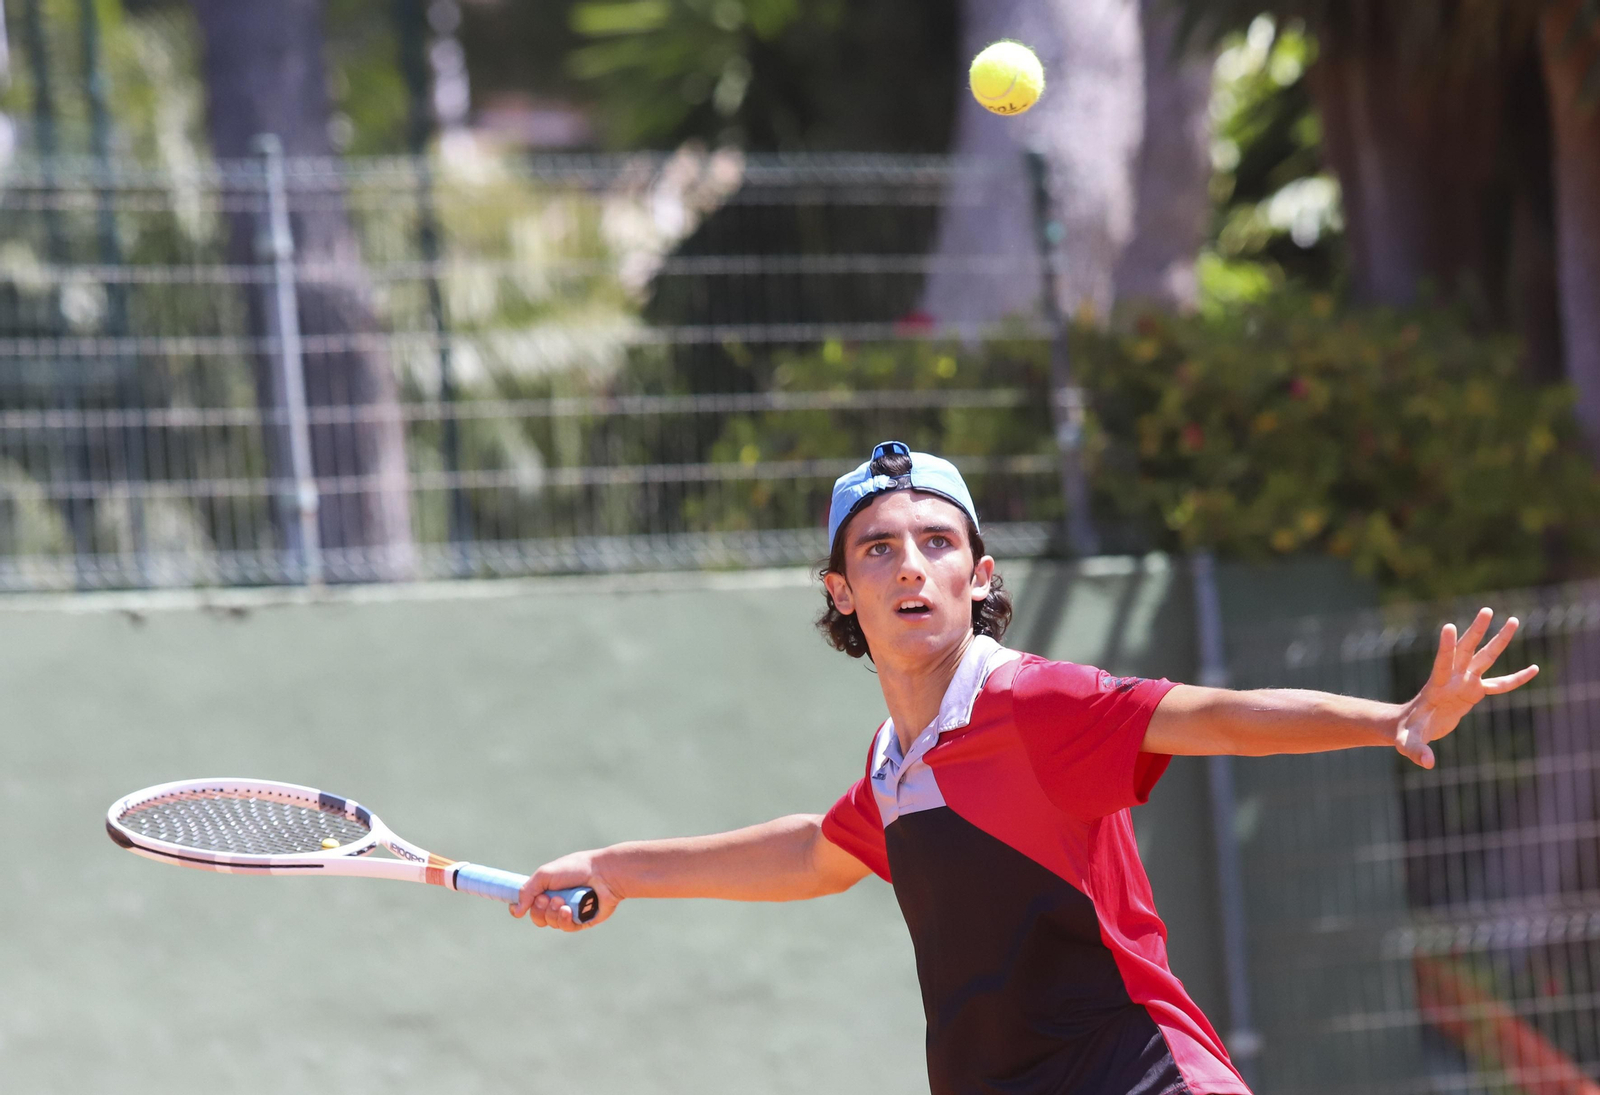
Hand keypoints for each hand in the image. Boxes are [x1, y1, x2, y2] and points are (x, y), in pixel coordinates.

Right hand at [509, 849, 620, 931]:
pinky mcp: (582, 920)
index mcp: (548, 888)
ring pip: (550, 923)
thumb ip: (528, 891)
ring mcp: (570, 911)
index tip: (517, 909)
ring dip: (552, 913)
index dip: (520, 907)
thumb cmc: (576, 869)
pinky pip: (566, 927)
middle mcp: (557, 900)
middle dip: (539, 909)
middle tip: (546, 899)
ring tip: (562, 901)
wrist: (603, 873)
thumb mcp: (546, 874)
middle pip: (537, 917)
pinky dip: (564, 919)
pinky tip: (568, 910)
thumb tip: (516, 912)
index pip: (528, 903)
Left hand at [1395, 607, 1539, 767]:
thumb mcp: (1407, 744)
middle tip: (1487, 610)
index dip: (1445, 646)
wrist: (1408, 728)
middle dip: (1476, 632)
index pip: (1442, 663)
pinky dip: (1516, 679)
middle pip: (1466, 651)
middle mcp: (1452, 679)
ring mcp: (1464, 683)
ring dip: (1498, 641)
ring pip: (1484, 658)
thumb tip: (1428, 763)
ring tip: (1514, 620)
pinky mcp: (1472, 693)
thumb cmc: (1405, 734)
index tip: (1448, 626)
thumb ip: (1417, 751)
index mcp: (1436, 687)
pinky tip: (1533, 669)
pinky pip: (1499, 684)